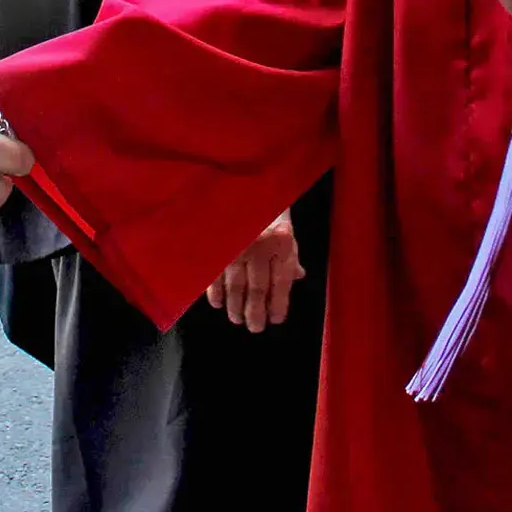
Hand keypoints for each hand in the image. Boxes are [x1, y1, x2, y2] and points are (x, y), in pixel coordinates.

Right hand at [206, 211, 304, 331]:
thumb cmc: (267, 209)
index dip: (278, 304)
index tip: (275, 319)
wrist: (241, 183)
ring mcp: (236, 247)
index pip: (281, 283)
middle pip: (257, 290)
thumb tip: (297, 277)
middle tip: (255, 328)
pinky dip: (216, 294)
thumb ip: (290, 254)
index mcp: (282, 243)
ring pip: (236, 288)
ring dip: (236, 308)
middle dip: (255, 314)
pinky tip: (219, 304)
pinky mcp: (215, 247)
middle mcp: (260, 246)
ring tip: (237, 319)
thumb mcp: (285, 229)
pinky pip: (215, 277)